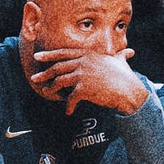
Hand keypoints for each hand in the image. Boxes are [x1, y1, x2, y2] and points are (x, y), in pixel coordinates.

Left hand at [29, 48, 148, 114]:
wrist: (129, 91)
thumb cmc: (126, 77)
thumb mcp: (121, 63)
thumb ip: (121, 56)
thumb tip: (129, 52)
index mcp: (88, 54)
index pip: (64, 52)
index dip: (49, 55)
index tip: (37, 56)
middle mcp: (83, 62)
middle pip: (57, 67)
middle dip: (44, 73)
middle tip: (34, 78)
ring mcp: (82, 74)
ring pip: (60, 82)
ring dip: (51, 88)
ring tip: (45, 92)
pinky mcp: (83, 88)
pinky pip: (70, 98)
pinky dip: (68, 106)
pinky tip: (68, 111)